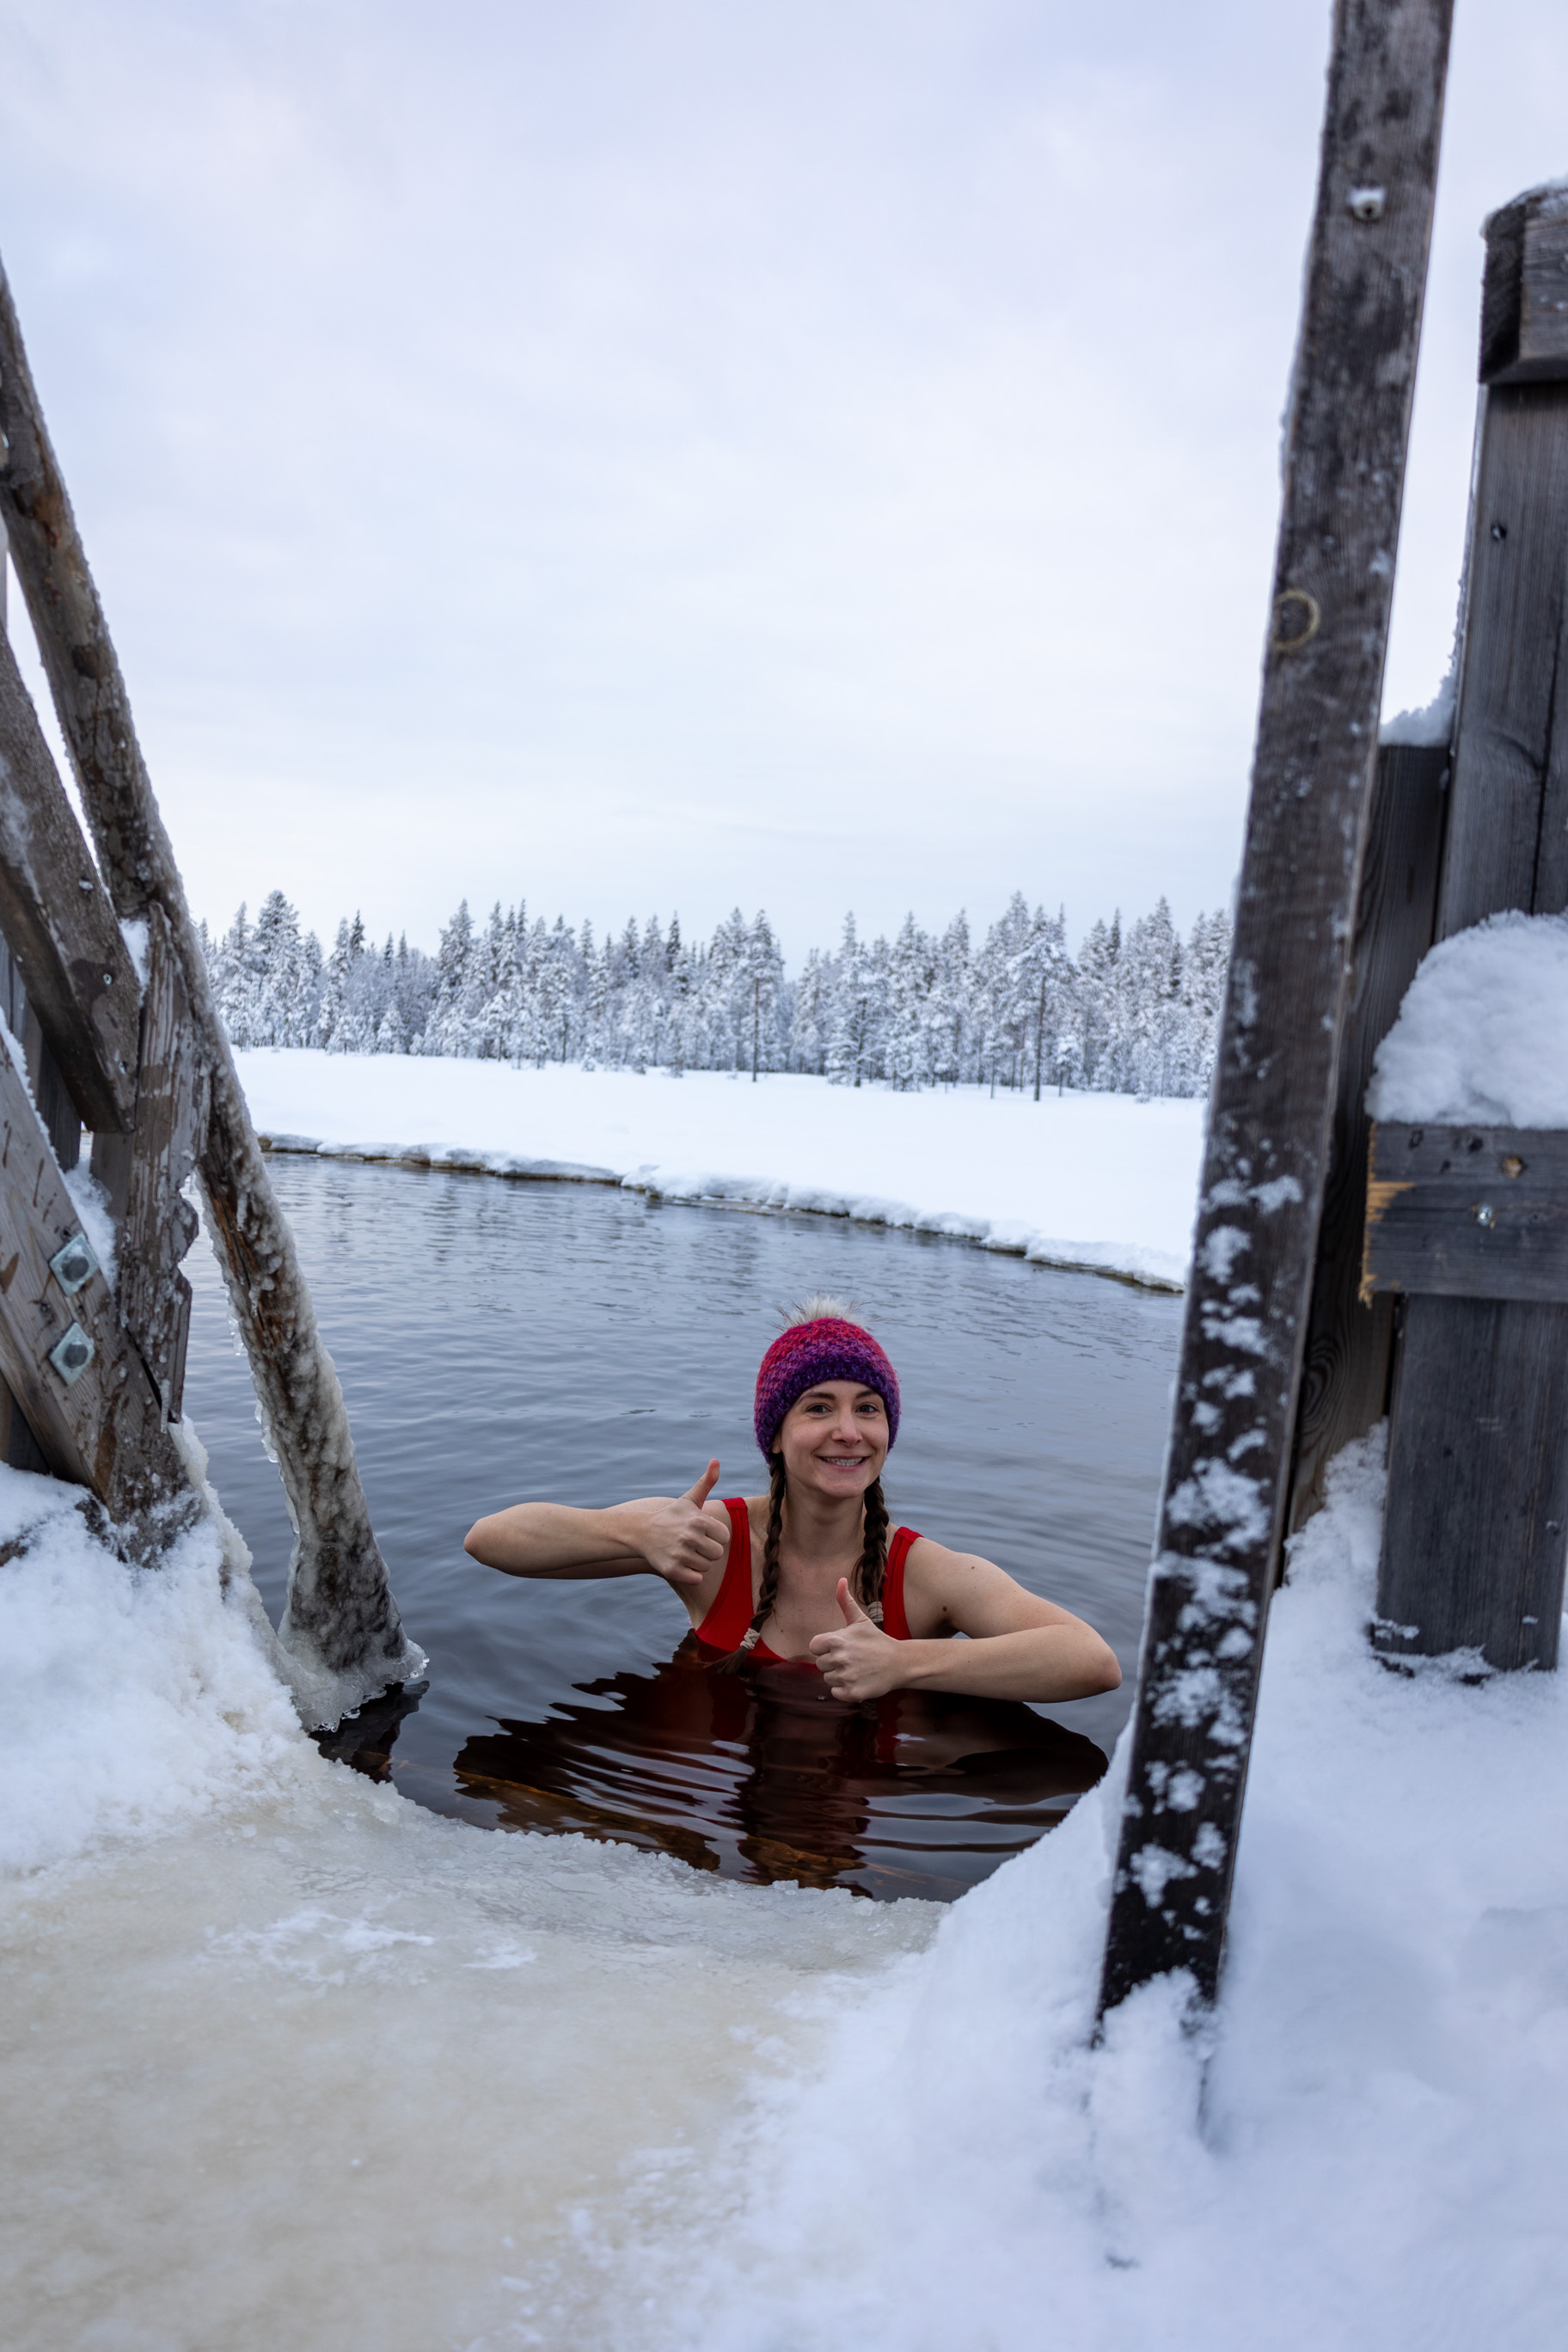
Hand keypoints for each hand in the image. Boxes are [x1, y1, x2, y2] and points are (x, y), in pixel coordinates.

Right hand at [637, 1461, 728, 1589]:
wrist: (641, 1532)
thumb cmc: (671, 1516)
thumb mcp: (689, 1499)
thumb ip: (706, 1482)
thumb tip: (716, 1461)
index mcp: (699, 1520)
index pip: (724, 1537)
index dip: (714, 1535)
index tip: (702, 1531)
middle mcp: (690, 1537)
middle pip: (717, 1553)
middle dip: (707, 1550)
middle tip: (693, 1543)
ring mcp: (680, 1555)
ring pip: (707, 1566)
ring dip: (698, 1561)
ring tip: (685, 1551)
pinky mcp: (672, 1571)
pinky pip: (696, 1579)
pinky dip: (691, 1574)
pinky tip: (681, 1563)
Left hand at [809, 1579, 905, 1702]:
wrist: (899, 1663)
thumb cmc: (876, 1640)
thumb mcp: (860, 1620)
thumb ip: (845, 1601)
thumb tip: (840, 1580)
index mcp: (836, 1640)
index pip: (814, 1647)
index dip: (825, 1648)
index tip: (841, 1647)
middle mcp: (839, 1659)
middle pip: (820, 1664)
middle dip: (833, 1662)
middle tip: (851, 1658)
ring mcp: (846, 1677)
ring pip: (828, 1679)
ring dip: (839, 1676)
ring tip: (856, 1669)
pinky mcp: (852, 1693)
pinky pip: (835, 1693)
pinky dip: (844, 1689)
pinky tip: (858, 1680)